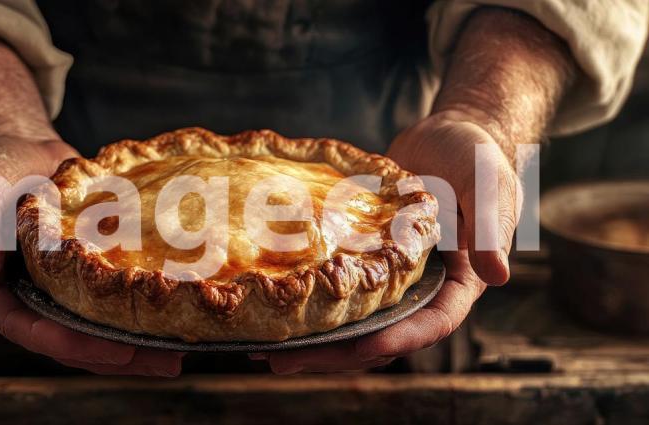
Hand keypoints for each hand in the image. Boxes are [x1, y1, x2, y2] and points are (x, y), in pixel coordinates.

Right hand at [0, 137, 184, 375]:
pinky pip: (113, 296)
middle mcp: (32, 296)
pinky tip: (178, 314)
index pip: (29, 328)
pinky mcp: (87, 271)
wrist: (17, 146)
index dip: (68, 343)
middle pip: (72, 339)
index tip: (110, 350)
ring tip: (177, 354)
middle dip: (116, 355)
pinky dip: (140, 308)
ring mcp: (62, 286)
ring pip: (98, 325)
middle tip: (161, 361)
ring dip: (135, 343)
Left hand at [254, 111, 519, 372]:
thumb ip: (488, 229)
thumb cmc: (478, 158)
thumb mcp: (489, 189)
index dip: (397, 338)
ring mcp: (390, 278)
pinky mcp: (365, 259)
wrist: (451, 135)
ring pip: (351, 318)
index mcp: (457, 284)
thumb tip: (497, 276)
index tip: (360, 345)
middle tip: (284, 360)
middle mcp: (420, 290)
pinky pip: (336, 286)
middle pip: (379, 334)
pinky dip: (306, 299)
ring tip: (263, 348)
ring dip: (312, 335)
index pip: (429, 323)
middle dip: (334, 351)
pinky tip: (267, 305)